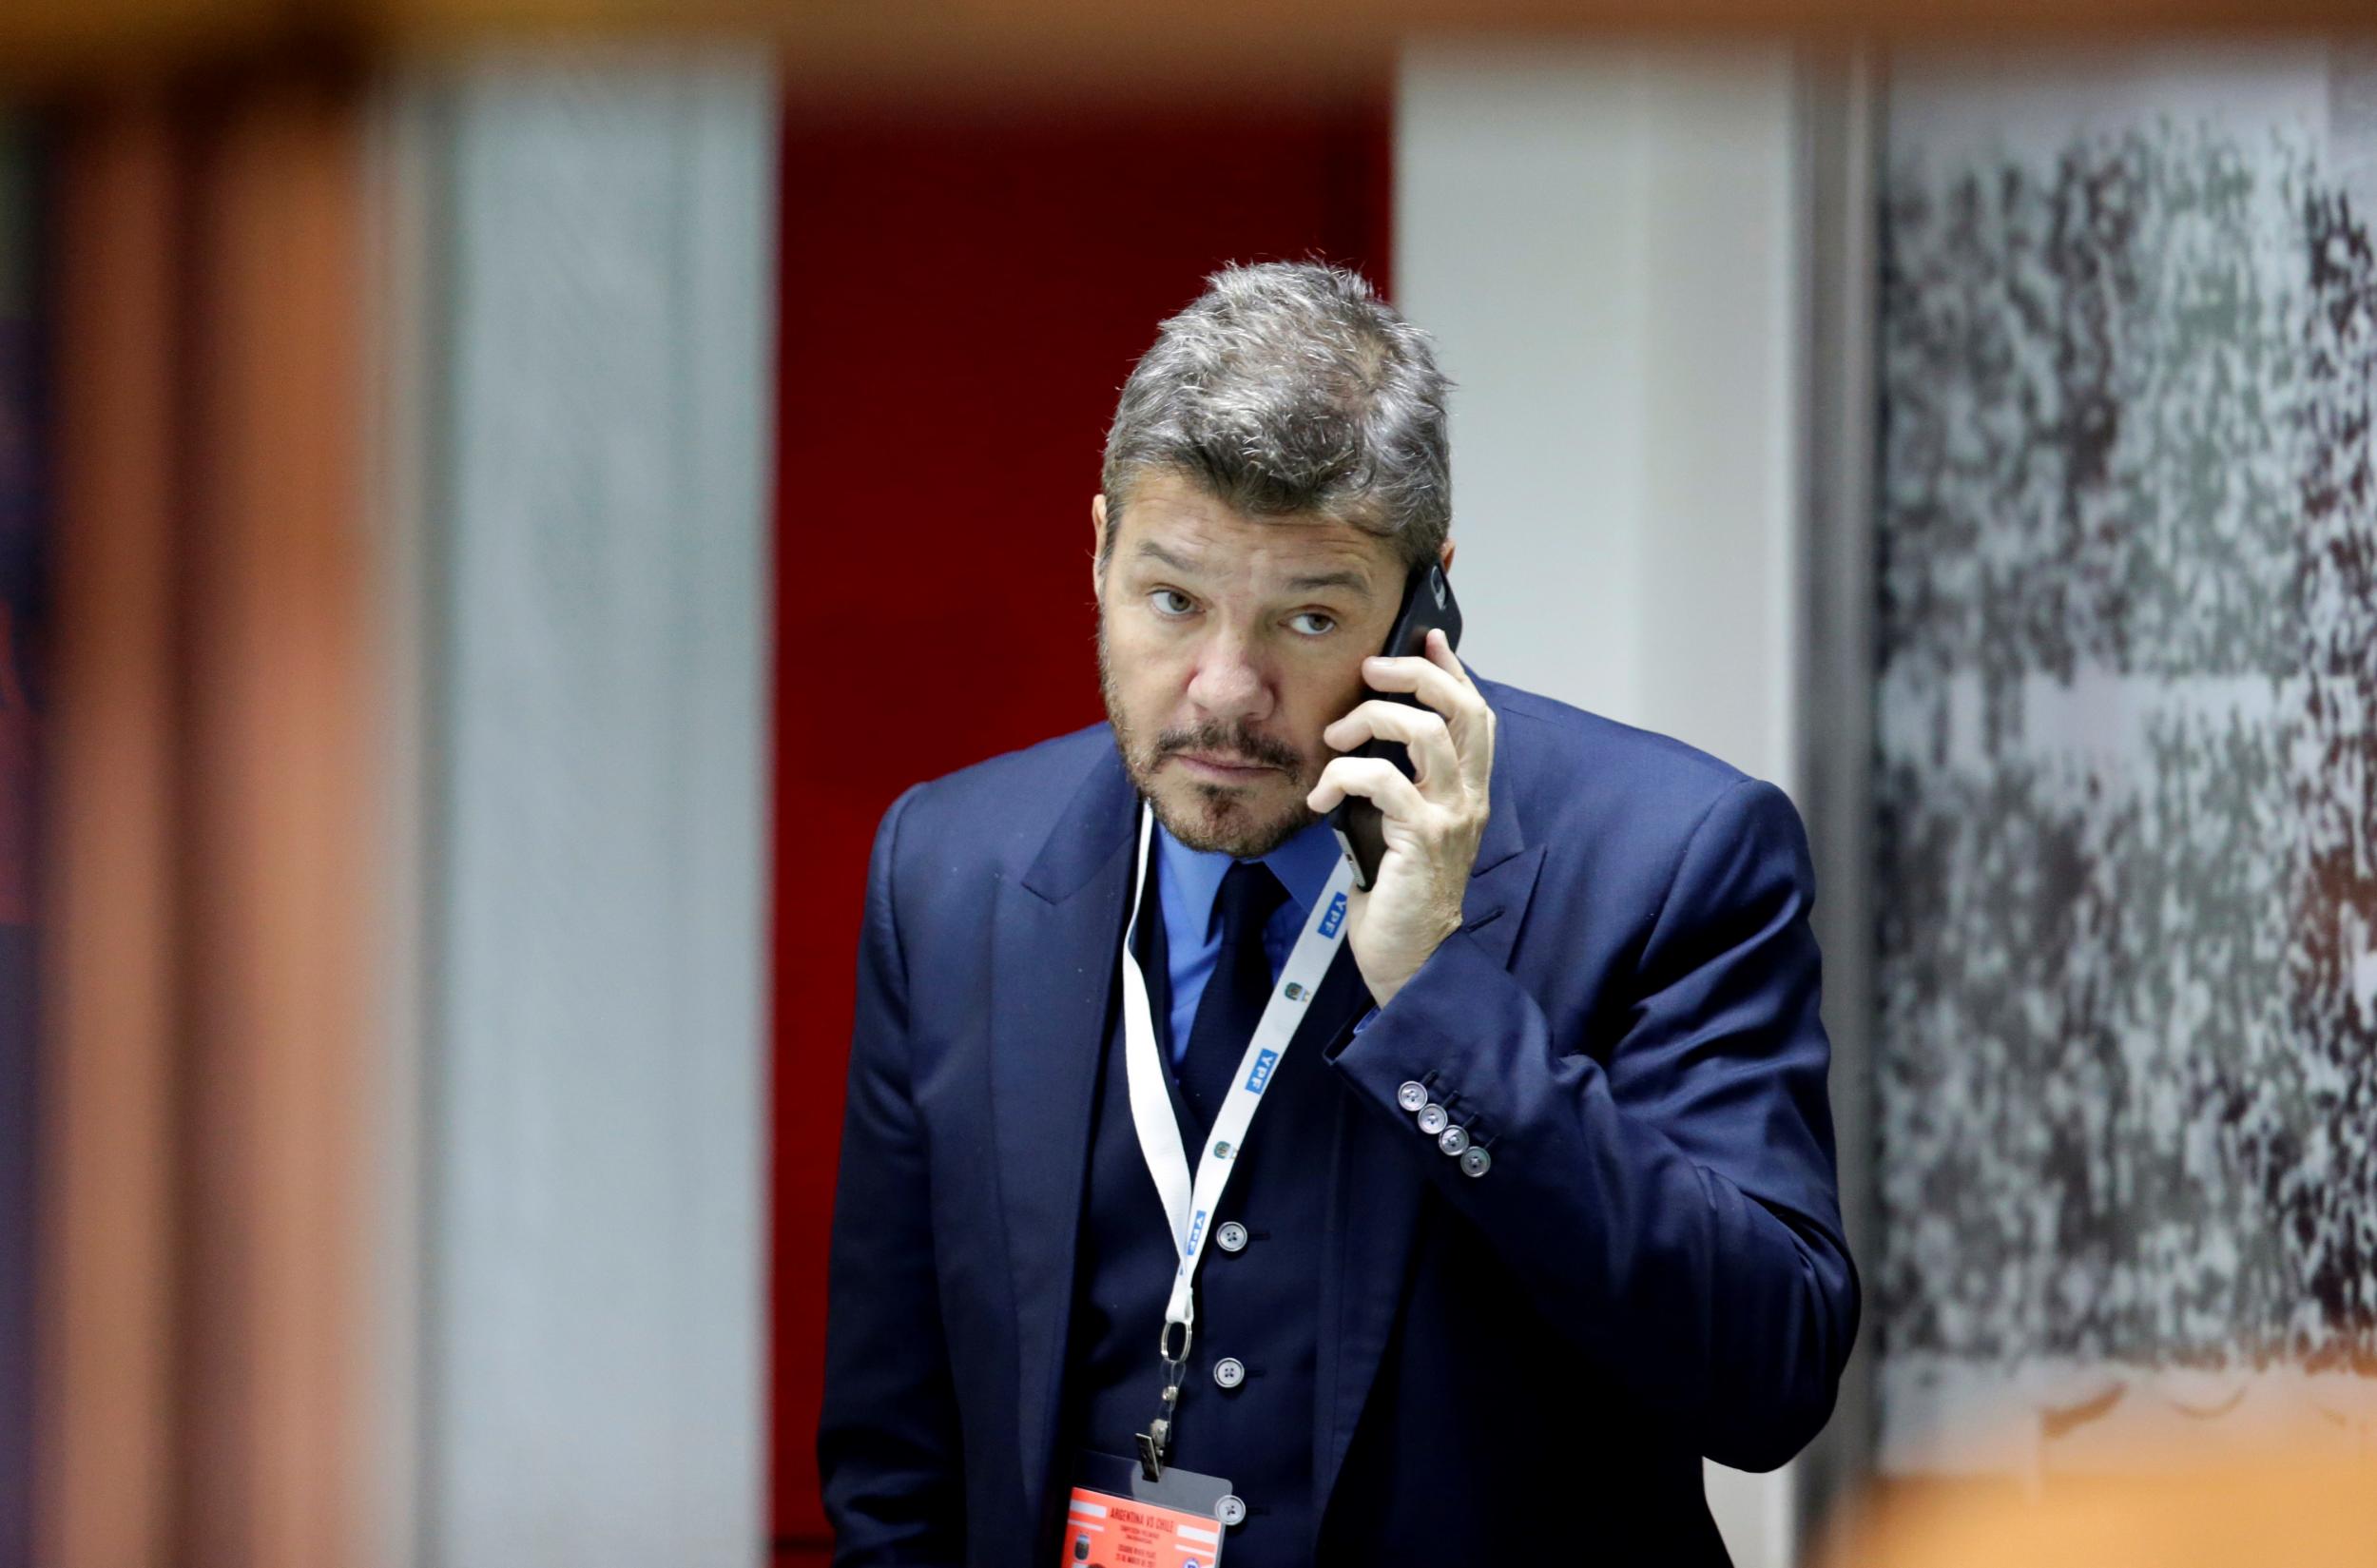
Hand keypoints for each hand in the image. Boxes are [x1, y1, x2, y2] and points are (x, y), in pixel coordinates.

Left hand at [1305, 628, 1494, 1006]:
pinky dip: (1344, 775)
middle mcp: (1468, 799)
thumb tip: (1363, 738)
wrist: (1412, 960)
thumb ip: (1400, 784)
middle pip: (1462, 709)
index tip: (1428, 637)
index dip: (1453, 670)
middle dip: (1415, 675)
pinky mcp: (1423, 840)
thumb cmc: (1399, 895)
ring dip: (1371, 720)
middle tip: (1371, 670)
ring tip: (1336, 736)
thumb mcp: (1403, 827)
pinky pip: (1383, 782)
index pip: (1475, 714)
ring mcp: (1450, 818)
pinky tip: (1322, 795)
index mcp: (1467, 792)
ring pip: (1426, 733)